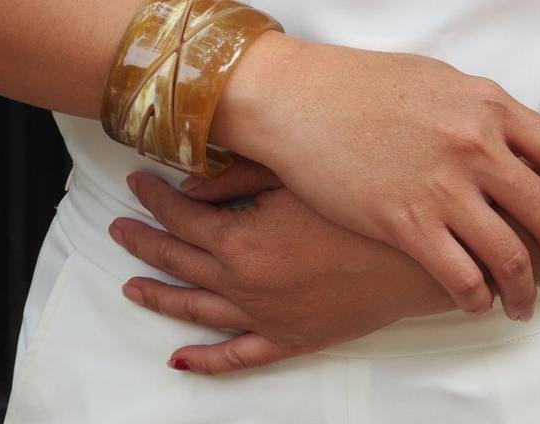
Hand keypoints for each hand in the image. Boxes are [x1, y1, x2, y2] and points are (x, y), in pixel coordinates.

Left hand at [108, 159, 454, 374]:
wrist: (421, 258)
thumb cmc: (361, 208)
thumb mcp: (296, 177)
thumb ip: (236, 179)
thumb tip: (188, 187)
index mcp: (240, 240)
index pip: (179, 216)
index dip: (153, 197)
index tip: (137, 182)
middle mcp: (242, 283)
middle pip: (177, 261)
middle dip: (144, 241)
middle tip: (118, 229)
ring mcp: (264, 317)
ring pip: (195, 309)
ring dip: (159, 296)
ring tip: (130, 285)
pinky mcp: (291, 340)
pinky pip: (239, 357)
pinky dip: (207, 362)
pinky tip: (180, 360)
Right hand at [209, 35, 539, 319]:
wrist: (295, 96)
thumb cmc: (358, 83)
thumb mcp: (434, 80)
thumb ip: (480, 110)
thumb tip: (509, 135)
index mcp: (488, 107)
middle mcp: (475, 148)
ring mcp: (441, 186)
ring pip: (509, 255)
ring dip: (524, 290)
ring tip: (522, 306)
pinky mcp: (403, 220)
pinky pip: (459, 274)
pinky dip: (476, 296)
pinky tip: (476, 301)